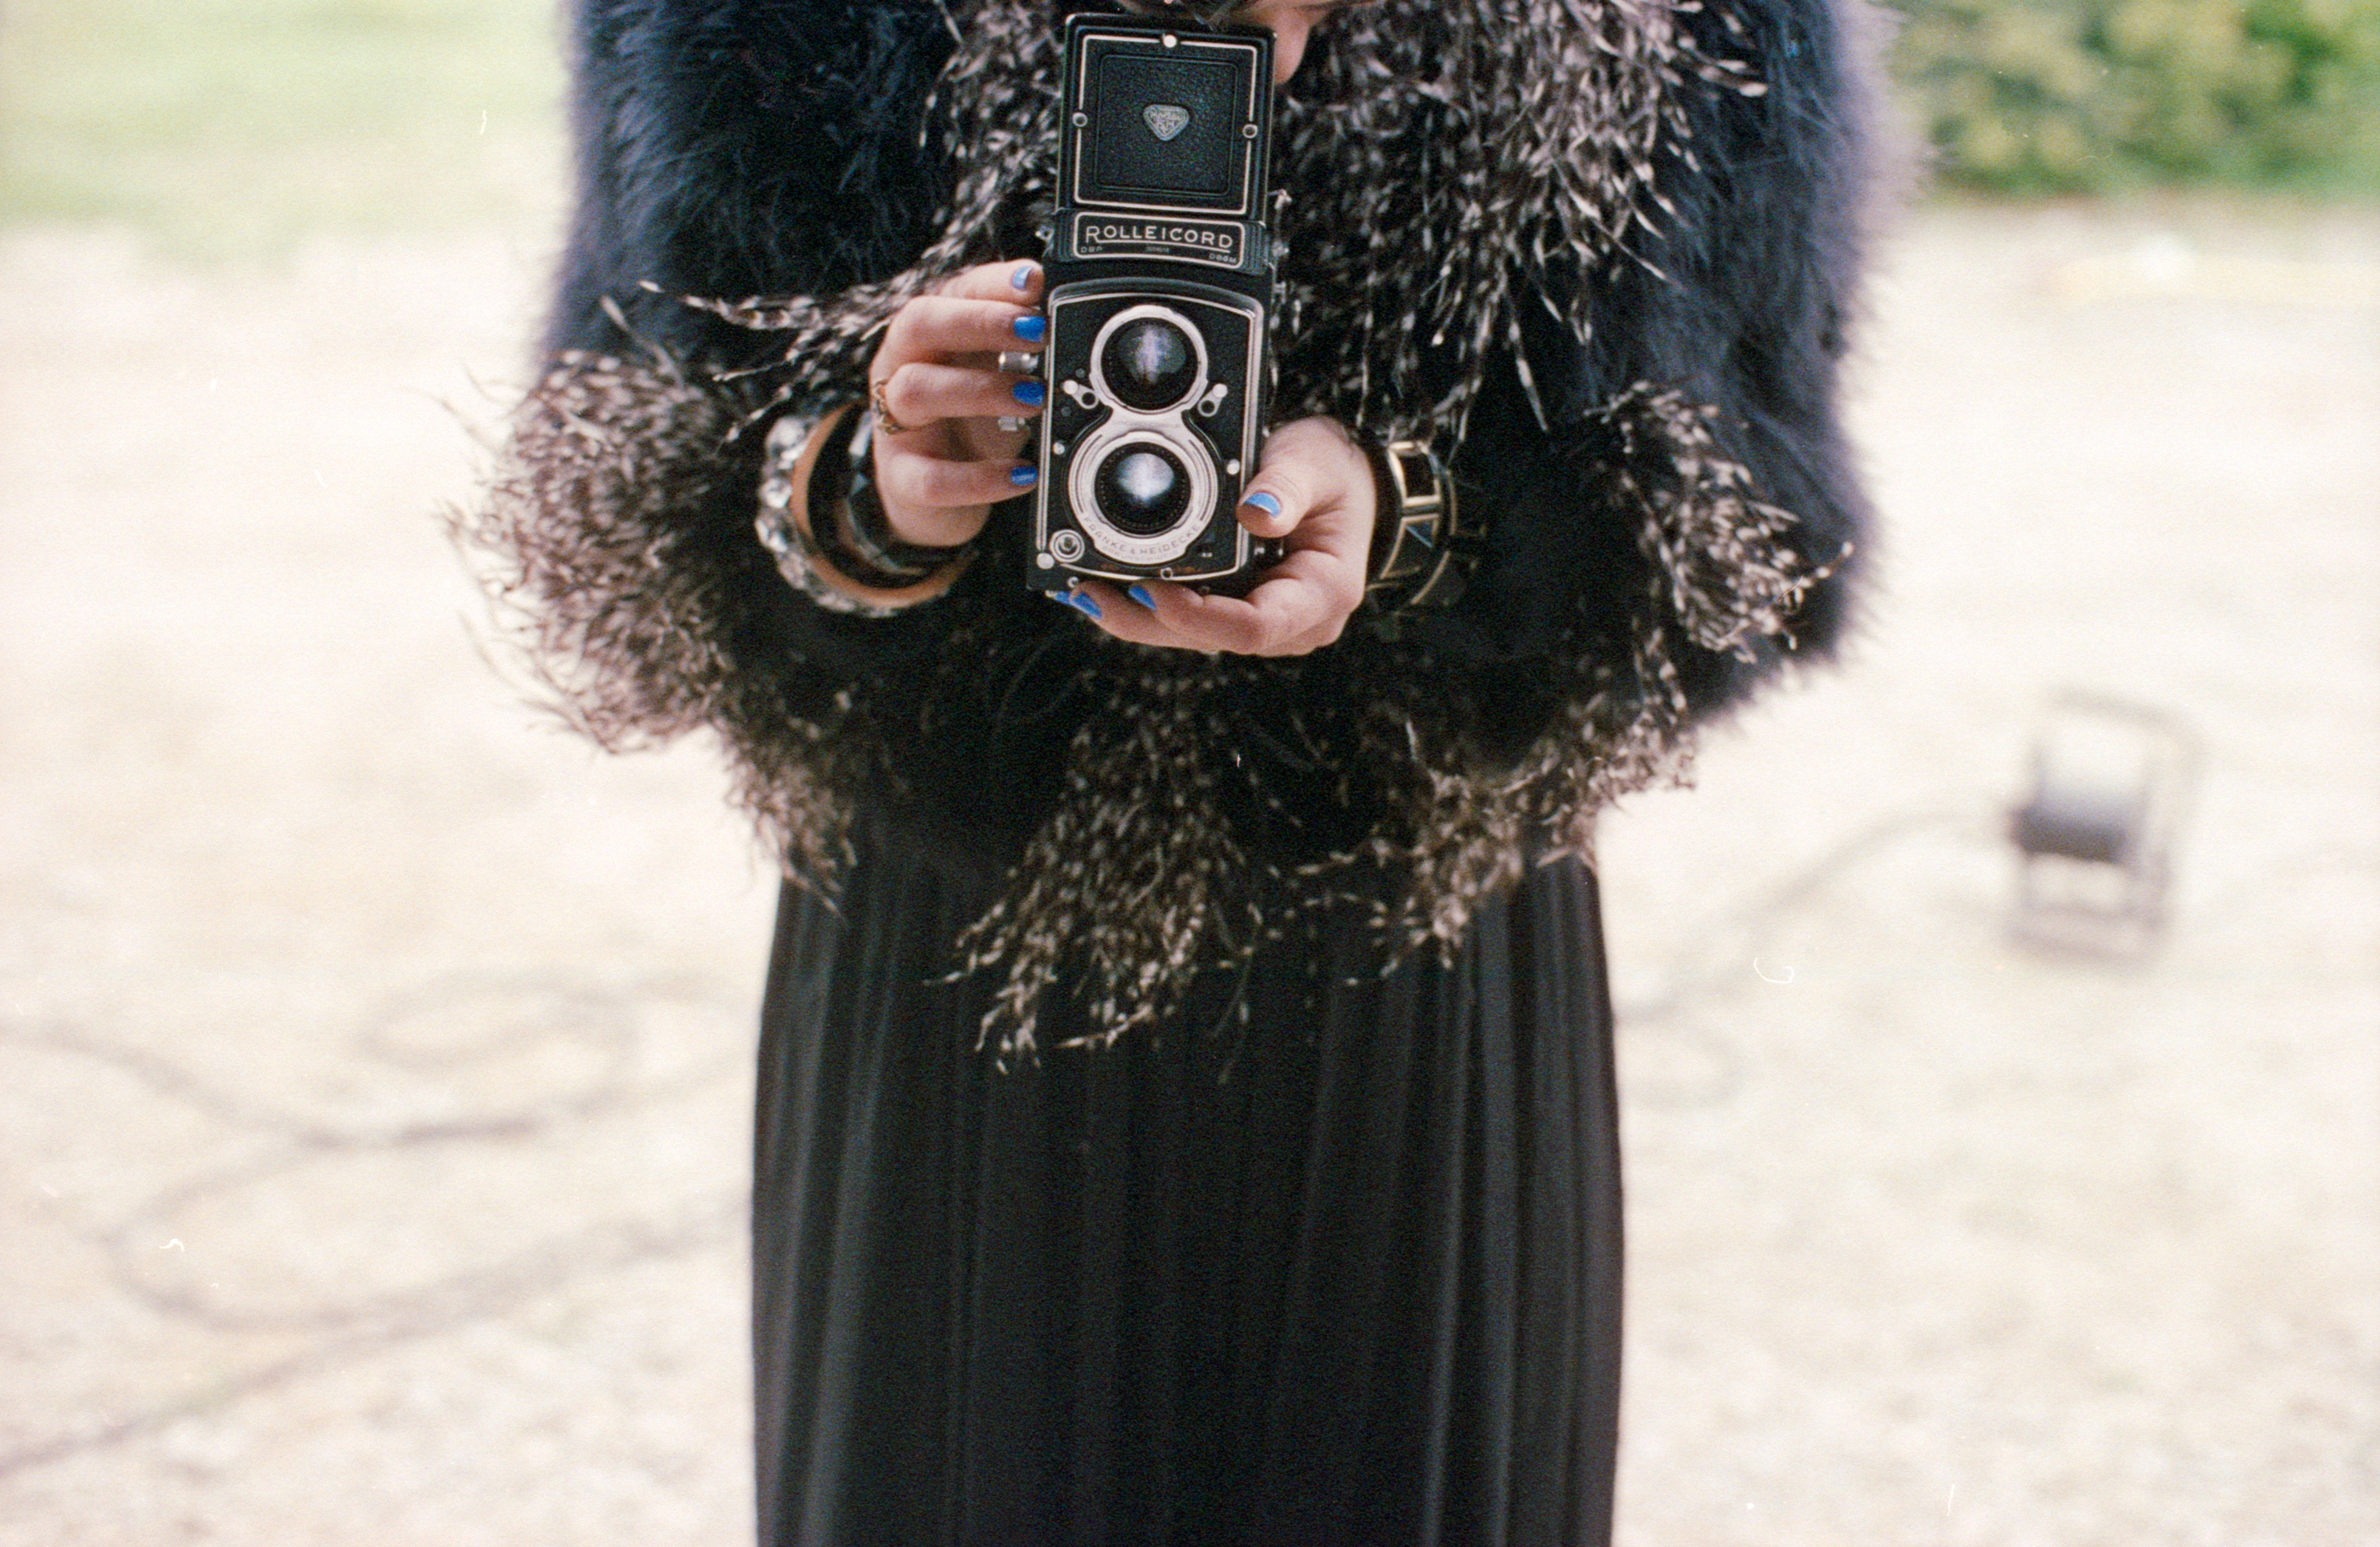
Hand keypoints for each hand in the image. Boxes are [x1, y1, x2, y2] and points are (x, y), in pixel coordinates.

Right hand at [867, 259, 1047, 546]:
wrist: (929, 494)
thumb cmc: (969, 423)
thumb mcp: (999, 378)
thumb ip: (1027, 350)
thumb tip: (1077, 325)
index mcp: (931, 333)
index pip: (955, 291)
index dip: (993, 283)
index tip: (1034, 282)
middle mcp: (903, 366)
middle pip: (920, 324)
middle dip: (980, 321)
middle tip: (1036, 332)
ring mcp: (896, 422)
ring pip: (915, 390)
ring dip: (979, 390)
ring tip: (1034, 399)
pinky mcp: (901, 478)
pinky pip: (932, 478)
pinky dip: (980, 478)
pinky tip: (1022, 475)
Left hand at [1067, 416, 1375, 656]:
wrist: (1342, 483)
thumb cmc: (1335, 476)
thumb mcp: (1317, 465)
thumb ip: (1287, 487)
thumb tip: (1254, 511)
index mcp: (1321, 597)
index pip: (1255, 626)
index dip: (1197, 616)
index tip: (1149, 589)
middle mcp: (1291, 623)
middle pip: (1209, 637)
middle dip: (1146, 620)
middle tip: (1088, 593)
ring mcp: (1260, 621)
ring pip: (1190, 633)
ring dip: (1135, 616)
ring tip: (1080, 589)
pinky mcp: (1234, 609)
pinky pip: (1186, 615)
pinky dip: (1145, 603)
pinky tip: (1101, 585)